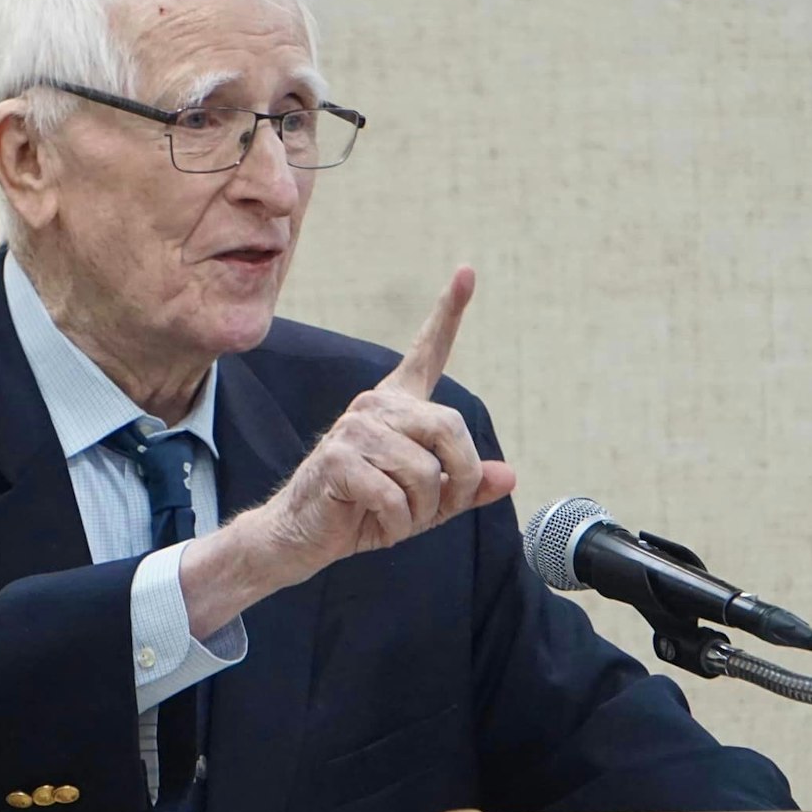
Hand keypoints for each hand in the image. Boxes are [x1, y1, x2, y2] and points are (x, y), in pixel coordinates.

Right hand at [180, 268, 516, 633]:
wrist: (302, 538)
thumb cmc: (364, 514)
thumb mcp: (426, 503)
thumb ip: (465, 487)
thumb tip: (509, 477)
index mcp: (396, 407)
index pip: (427, 353)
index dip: (448, 314)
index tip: (466, 272)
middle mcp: (375, 406)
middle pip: (451, 428)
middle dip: (461, 480)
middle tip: (443, 508)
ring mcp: (353, 428)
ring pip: (425, 471)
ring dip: (421, 511)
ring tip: (396, 517)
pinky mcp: (338, 459)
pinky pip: (395, 495)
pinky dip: (396, 523)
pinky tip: (374, 522)